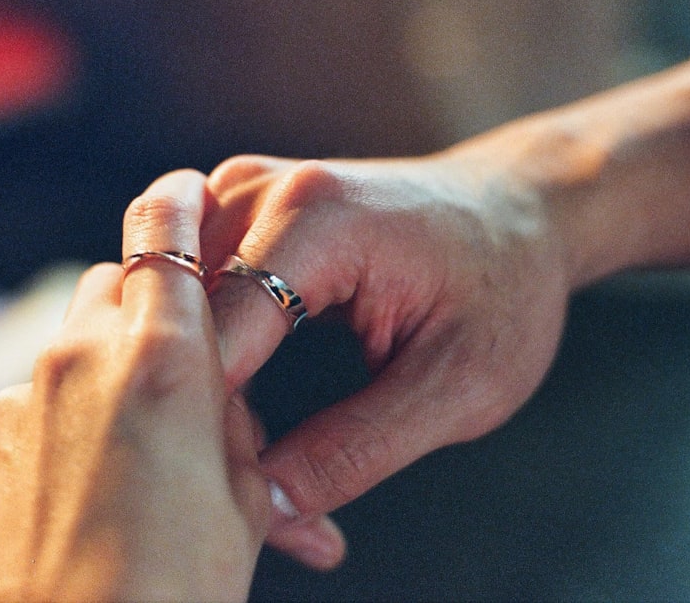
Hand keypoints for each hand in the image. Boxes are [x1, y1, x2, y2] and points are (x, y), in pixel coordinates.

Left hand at [0, 170, 269, 601]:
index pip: (163, 234)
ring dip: (103, 367)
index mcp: (163, 358)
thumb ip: (230, 429)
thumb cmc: (174, 587)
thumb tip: (220, 412)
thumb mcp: (242, 501)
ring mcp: (23, 397)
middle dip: (143, 303)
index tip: (185, 188)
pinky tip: (86, 481)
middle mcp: (82, 357)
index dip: (177, 201)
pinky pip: (33, 401)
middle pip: (111, 284)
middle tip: (177, 359)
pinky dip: (63, 416)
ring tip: (136, 442)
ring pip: (70, 344)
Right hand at [201, 150, 571, 565]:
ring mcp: (240, 190)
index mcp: (314, 218)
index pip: (213, 339)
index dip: (219, 426)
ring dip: (198, 379)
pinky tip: (244, 395)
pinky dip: (205, 347)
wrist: (517, 209)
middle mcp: (258, 189)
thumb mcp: (461, 386)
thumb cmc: (505, 290)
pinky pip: (190, 287)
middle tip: (260, 485)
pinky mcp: (236, 206)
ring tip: (256, 440)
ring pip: (171, 307)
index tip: (245, 492)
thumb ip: (360, 447)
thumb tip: (267, 499)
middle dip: (203, 408)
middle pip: (180, 321)